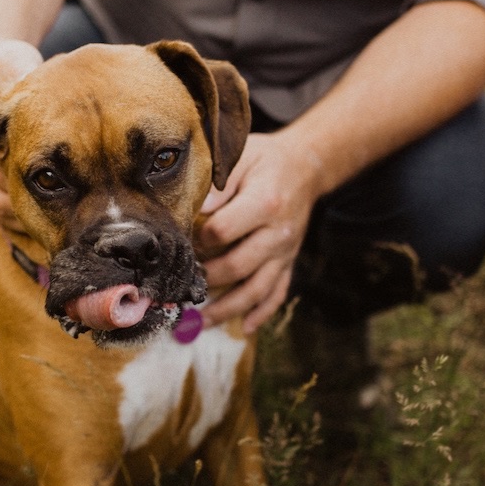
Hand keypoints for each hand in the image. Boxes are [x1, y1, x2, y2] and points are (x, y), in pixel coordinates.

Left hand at [197, 132, 323, 332]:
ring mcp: (285, 252)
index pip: (222, 232)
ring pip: (256, 289)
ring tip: (200, 322)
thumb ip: (218, 186)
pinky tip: (244, 327)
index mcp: (264, 204)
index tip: (179, 242)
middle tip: (178, 286)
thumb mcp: (241, 158)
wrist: (305, 167)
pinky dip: (262, 313)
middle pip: (238, 266)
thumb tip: (195, 211)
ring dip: (227, 309)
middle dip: (206, 279)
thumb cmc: (265, 161)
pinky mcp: (289, 262)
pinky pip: (278, 293)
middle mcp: (278, 234)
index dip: (197, 240)